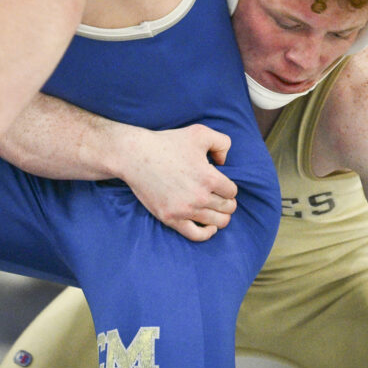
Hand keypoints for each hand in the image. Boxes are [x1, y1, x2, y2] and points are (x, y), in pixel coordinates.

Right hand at [120, 124, 236, 241]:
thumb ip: (222, 142)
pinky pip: (197, 235)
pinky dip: (208, 233)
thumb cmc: (167, 142)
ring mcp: (184, 210)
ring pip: (218, 222)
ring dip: (221, 216)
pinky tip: (209, 226)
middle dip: (227, 202)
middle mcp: (199, 197)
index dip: (228, 187)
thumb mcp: (200, 132)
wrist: (135, 156)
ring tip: (216, 209)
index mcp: (209, 177)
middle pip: (228, 208)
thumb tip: (224, 163)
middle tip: (219, 196)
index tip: (220, 183)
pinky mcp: (170, 218)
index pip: (232, 191)